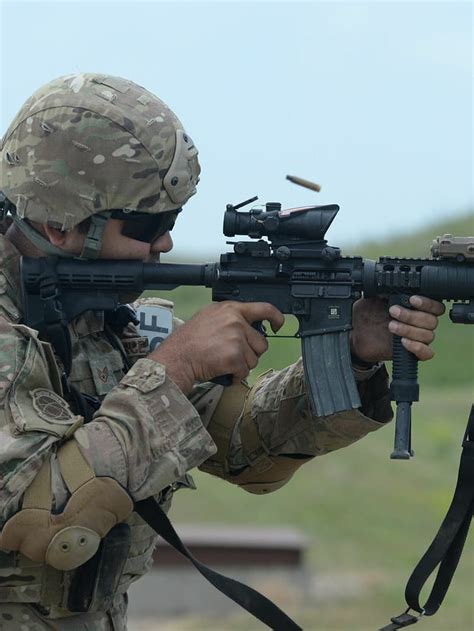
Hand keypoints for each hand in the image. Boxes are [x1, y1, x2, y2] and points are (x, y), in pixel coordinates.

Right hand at [149, 301, 284, 392]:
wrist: (177, 357)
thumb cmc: (188, 340)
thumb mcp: (209, 316)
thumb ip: (230, 317)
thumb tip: (247, 324)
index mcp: (231, 309)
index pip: (264, 308)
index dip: (276, 317)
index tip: (278, 325)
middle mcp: (236, 321)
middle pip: (261, 342)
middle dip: (250, 352)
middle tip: (231, 354)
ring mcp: (236, 339)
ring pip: (254, 359)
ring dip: (241, 365)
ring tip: (223, 361)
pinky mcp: (235, 357)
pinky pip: (245, 372)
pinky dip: (235, 376)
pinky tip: (223, 371)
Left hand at [350, 295, 444, 362]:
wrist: (357, 334)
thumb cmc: (367, 315)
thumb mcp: (372, 299)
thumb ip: (383, 291)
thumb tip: (390, 282)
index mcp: (416, 308)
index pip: (436, 306)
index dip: (427, 303)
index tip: (412, 300)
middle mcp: (420, 323)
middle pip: (432, 321)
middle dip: (412, 316)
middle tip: (393, 312)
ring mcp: (417, 338)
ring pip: (428, 336)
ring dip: (410, 330)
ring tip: (391, 326)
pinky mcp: (412, 352)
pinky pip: (426, 353)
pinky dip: (417, 347)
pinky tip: (403, 342)